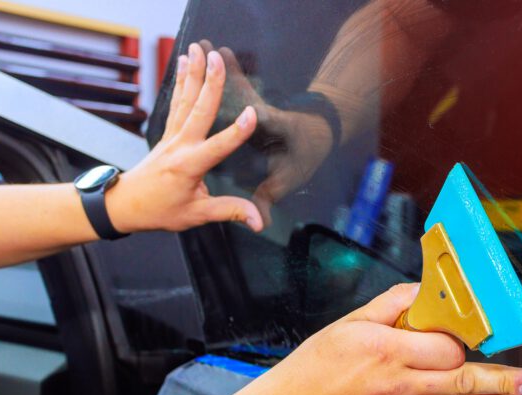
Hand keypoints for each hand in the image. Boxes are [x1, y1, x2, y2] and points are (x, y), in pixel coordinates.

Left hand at [106, 43, 263, 233]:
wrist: (125, 204)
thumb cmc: (160, 211)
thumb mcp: (196, 215)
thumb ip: (229, 212)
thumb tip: (258, 220)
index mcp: (190, 166)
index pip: (218, 146)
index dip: (237, 131)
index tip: (253, 114)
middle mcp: (180, 146)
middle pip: (198, 110)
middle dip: (210, 83)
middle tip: (217, 58)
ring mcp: (172, 136)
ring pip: (185, 99)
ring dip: (193, 73)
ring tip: (199, 49)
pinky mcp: (167, 133)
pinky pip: (176, 102)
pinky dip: (182, 81)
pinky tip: (184, 62)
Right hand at [214, 46, 334, 227]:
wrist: (319, 135)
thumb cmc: (304, 157)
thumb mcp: (288, 180)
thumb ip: (268, 198)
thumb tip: (261, 222)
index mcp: (276, 131)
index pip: (264, 122)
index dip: (255, 116)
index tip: (249, 108)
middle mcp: (265, 114)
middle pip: (246, 94)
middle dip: (230, 79)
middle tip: (214, 57)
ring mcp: (257, 106)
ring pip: (238, 85)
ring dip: (223, 68)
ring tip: (206, 45)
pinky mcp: (252, 103)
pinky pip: (233, 86)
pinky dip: (220, 73)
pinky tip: (201, 56)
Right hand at [242, 283, 521, 394]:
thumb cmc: (318, 365)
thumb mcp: (352, 321)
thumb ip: (394, 304)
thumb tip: (428, 291)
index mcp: (388, 351)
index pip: (445, 348)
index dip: (460, 342)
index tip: (470, 337)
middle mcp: (400, 384)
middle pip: (462, 382)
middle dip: (502, 384)